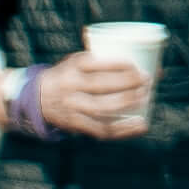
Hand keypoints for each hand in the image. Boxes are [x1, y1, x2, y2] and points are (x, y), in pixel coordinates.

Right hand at [37, 48, 154, 138]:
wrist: (35, 98)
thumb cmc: (69, 75)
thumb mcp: (78, 61)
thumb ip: (106, 60)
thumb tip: (153, 64)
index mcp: (72, 67)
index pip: (98, 65)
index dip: (121, 66)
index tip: (138, 66)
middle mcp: (69, 87)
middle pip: (102, 86)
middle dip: (129, 83)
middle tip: (147, 81)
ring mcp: (71, 107)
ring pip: (102, 108)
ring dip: (127, 104)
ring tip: (145, 98)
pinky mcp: (75, 124)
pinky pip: (101, 129)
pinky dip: (123, 129)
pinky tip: (140, 124)